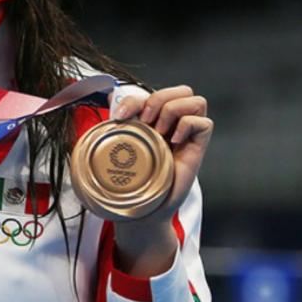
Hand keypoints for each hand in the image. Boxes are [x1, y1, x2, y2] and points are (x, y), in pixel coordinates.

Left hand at [108, 85, 213, 273]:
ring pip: (196, 101)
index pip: (153, 93)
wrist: (142, 211)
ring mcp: (186, 136)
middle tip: (146, 121)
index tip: (119, 116)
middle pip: (181, 90)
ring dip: (174, 110)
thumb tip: (97, 103)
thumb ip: (109, 130)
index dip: (136, 97)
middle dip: (161, 98)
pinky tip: (174, 142)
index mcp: (152, 122)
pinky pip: (205, 123)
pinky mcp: (198, 149)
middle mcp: (172, 126)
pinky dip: (189, 126)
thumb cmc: (130, 182)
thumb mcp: (116, 151)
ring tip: (160, 132)